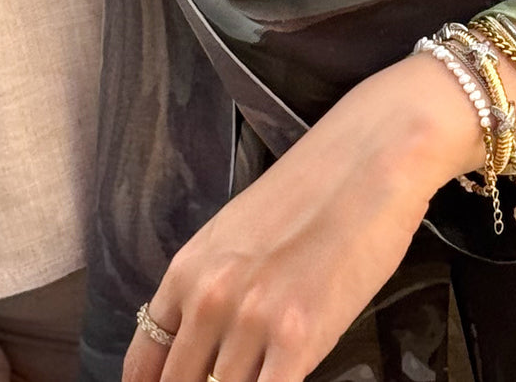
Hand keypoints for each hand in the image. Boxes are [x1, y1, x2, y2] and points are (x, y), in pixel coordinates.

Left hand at [122, 54, 481, 381]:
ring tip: (263, 372)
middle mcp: (208, 298)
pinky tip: (285, 378)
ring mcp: (251, 321)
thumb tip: (208, 350)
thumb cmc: (315, 189)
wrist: (373, 155)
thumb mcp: (240, 235)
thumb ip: (215, 290)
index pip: (143, 362)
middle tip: (235, 375)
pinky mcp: (298, 338)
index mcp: (187, 270)